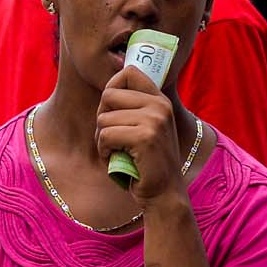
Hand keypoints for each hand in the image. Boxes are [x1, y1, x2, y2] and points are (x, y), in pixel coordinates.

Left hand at [96, 65, 183, 205]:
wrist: (165, 194)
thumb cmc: (147, 163)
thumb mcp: (145, 128)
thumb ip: (132, 108)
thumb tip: (107, 91)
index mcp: (160, 99)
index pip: (128, 72)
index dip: (111, 89)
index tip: (112, 111)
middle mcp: (160, 105)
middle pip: (108, 95)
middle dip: (102, 119)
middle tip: (114, 139)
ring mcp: (155, 119)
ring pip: (103, 118)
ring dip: (102, 140)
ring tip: (118, 153)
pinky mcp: (145, 137)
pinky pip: (105, 135)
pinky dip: (104, 151)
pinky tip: (117, 160)